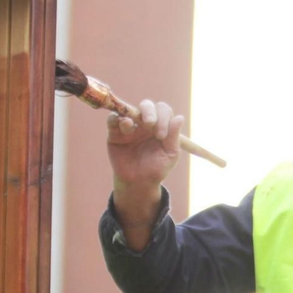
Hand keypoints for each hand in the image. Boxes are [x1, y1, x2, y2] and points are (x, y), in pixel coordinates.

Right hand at [107, 98, 181, 246]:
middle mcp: (144, 124)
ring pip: (129, 108)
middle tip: (152, 127)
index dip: (163, 117)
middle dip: (151, 112)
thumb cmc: (156, 172)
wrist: (138, 187)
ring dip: (136, 113)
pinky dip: (118, 119)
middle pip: (147, 105)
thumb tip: (179, 118)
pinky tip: (125, 127)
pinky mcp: (114, 133)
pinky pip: (113, 118)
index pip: (163, 111)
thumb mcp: (169, 157)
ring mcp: (128, 127)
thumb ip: (173, 139)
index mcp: (160, 128)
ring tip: (138, 126)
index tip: (163, 132)